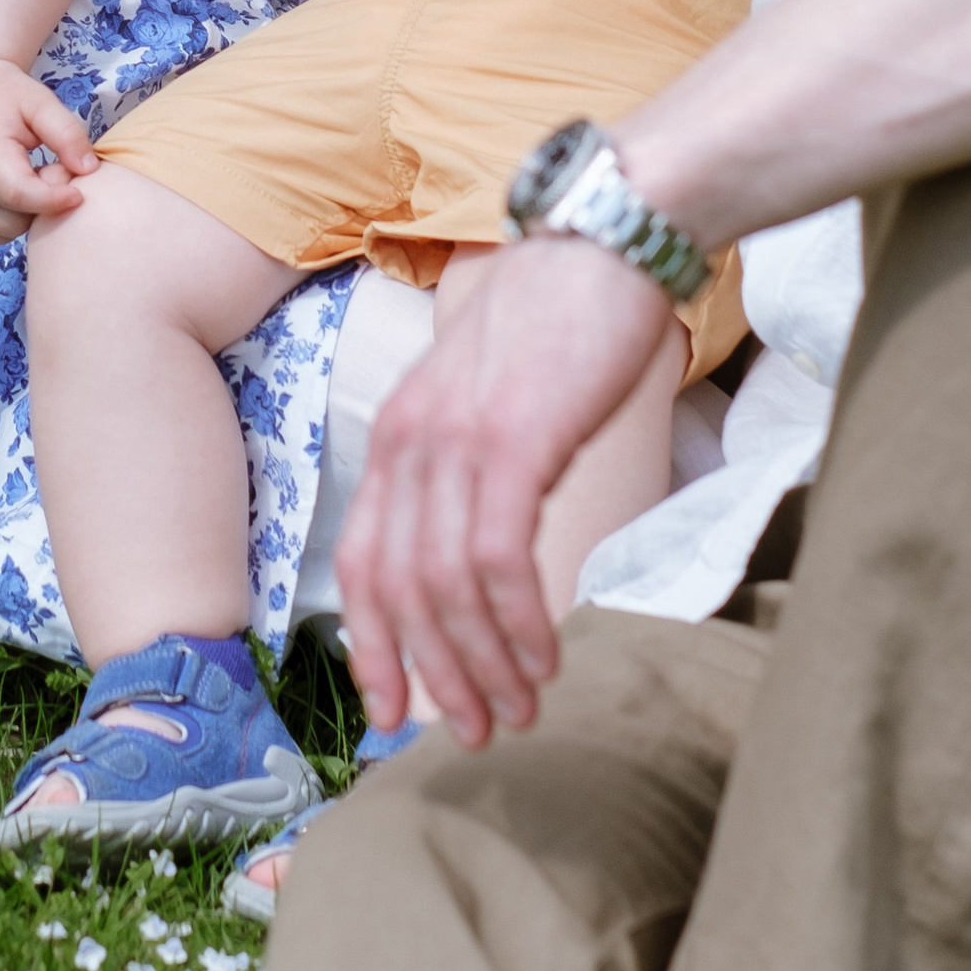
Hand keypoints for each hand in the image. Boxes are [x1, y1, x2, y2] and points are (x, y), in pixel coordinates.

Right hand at [0, 59, 101, 244]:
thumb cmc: (2, 94)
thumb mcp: (40, 102)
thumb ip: (66, 133)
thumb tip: (89, 170)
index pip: (20, 193)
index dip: (54, 199)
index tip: (78, 191)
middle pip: (17, 217)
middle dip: (45, 203)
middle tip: (52, 169)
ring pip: (6, 231)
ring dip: (28, 215)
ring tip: (32, 178)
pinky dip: (9, 223)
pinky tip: (17, 195)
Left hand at [337, 237, 675, 743]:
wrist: (607, 239)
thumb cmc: (562, 322)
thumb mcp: (491, 398)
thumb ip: (470, 466)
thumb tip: (477, 554)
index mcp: (399, 435)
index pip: (363, 564)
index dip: (375, 647)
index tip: (398, 712)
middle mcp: (411, 442)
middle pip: (400, 591)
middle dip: (436, 675)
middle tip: (479, 731)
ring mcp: (456, 441)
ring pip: (447, 586)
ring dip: (483, 662)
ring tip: (521, 709)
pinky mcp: (513, 440)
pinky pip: (498, 557)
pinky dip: (517, 620)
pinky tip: (546, 654)